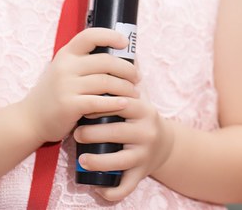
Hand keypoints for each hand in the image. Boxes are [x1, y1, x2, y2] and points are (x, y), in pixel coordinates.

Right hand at [21, 28, 137, 143]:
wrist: (29, 119)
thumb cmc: (55, 94)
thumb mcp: (65, 71)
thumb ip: (85, 62)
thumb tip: (121, 54)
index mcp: (66, 54)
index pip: (90, 36)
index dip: (110, 36)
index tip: (125, 43)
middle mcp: (65, 67)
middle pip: (106, 61)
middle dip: (127, 69)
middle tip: (137, 77)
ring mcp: (66, 86)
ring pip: (106, 81)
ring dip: (126, 87)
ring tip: (134, 92)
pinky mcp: (69, 105)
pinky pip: (99, 101)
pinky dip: (115, 103)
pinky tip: (124, 104)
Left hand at [73, 69, 174, 201]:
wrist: (165, 144)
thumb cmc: (139, 119)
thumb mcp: (137, 100)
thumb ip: (120, 83)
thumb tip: (102, 50)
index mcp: (144, 110)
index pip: (120, 104)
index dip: (98, 106)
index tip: (82, 107)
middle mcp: (147, 132)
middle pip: (115, 133)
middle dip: (91, 134)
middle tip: (76, 133)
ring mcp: (145, 154)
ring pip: (118, 162)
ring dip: (96, 161)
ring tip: (81, 158)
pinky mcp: (142, 174)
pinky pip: (125, 187)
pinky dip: (110, 191)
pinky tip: (97, 187)